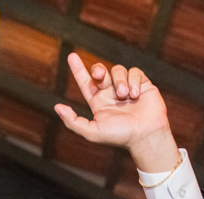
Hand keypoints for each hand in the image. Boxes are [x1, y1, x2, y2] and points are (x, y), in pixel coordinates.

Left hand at [54, 54, 178, 172]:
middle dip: (98, 70)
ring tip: (125, 96)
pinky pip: (134, 71)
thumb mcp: (92, 132)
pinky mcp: (142, 84)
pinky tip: (136, 95)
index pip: (85, 82)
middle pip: (100, 71)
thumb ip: (73, 121)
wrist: (146, 136)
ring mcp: (127, 87)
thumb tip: (57, 107)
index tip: (72, 56)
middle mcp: (111, 92)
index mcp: (98, 102)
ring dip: (120, 82)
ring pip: (117, 70)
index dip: (78, 69)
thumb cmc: (120, 136)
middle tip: (100, 76)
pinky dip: (133, 81)